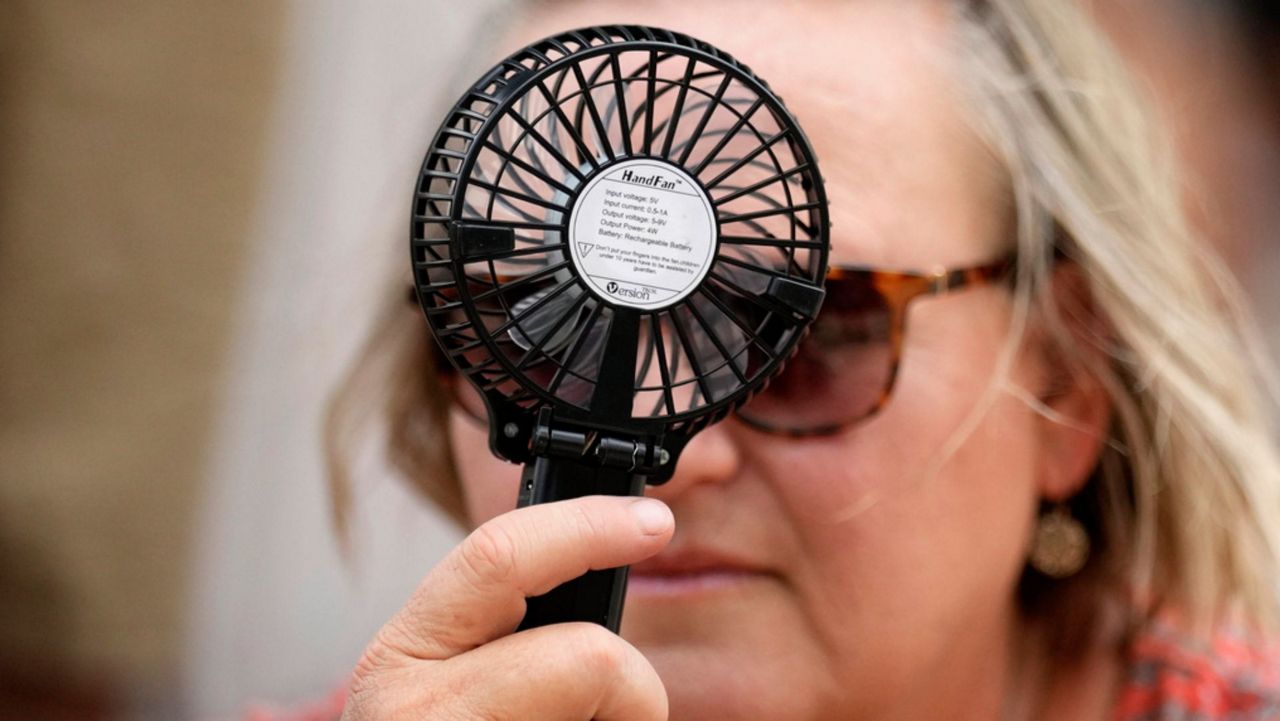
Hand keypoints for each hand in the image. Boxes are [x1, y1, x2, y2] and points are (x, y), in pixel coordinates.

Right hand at [340, 495, 674, 719]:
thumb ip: (512, 637)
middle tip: (616, 717)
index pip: (499, 557)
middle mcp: (410, 708)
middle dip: (629, 687)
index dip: (586, 526)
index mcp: (401, 655)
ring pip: (611, 710)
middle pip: (590, 656)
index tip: (651, 523)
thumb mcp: (454, 684)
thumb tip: (604, 570)